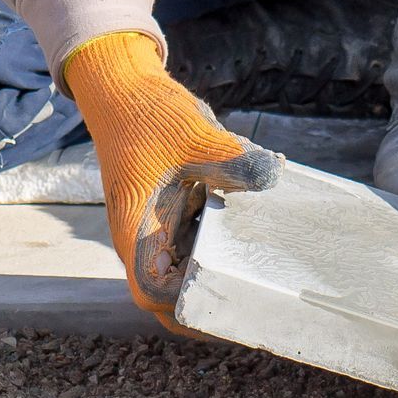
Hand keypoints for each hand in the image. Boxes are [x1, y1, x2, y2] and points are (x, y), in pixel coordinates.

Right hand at [63, 31, 280, 328]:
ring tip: (264, 280)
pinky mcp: (168, 216)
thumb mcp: (196, 135)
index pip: (154, 292)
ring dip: (216, 279)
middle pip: (171, 296)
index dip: (188, 307)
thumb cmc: (147, 115)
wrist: (124, 90)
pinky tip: (253, 240)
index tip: (230, 303)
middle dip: (211, 305)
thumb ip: (234, 160)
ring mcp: (154, 229)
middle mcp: (142, 239)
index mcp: (136, 230)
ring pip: (184, 274)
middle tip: (259, 306)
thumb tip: (273, 174)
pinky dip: (219, 251)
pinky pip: (194, 247)